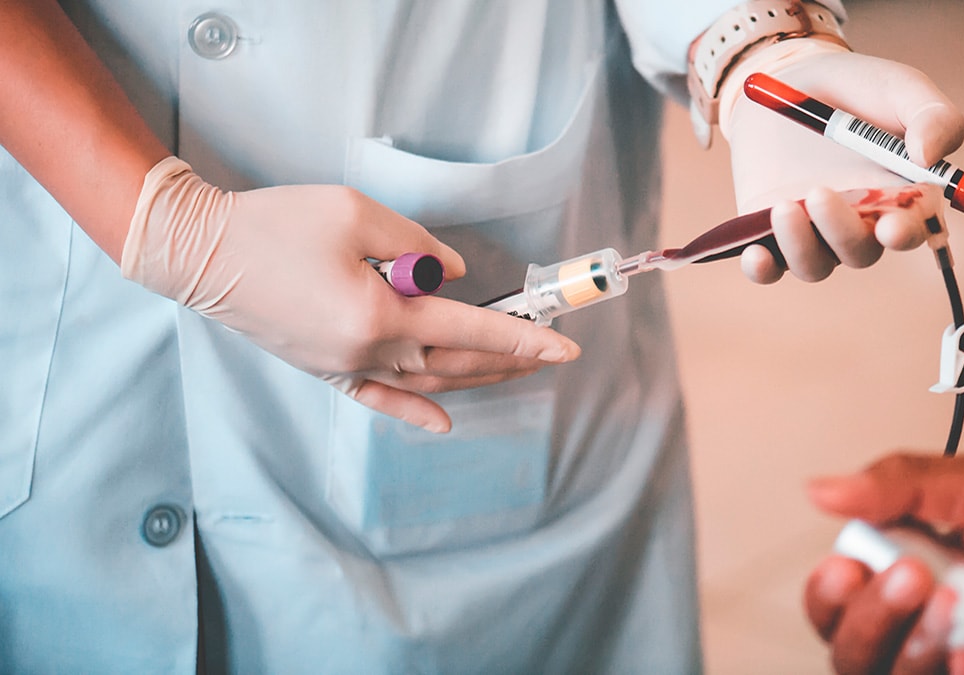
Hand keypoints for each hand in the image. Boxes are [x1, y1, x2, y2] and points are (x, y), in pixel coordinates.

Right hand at [122, 157, 580, 431]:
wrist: (199, 252)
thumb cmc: (276, 223)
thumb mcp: (356, 214)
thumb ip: (418, 246)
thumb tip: (458, 276)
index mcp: (380, 315)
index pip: (470, 329)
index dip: (522, 338)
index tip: (564, 347)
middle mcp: (367, 353)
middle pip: (455, 361)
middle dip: (508, 357)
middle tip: (548, 351)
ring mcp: (343, 368)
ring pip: (426, 382)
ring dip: (474, 378)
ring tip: (515, 371)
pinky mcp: (323, 370)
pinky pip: (377, 400)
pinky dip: (413, 411)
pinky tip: (441, 421)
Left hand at [719, 39, 963, 282]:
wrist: (789, 76)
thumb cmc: (857, 87)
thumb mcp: (901, 89)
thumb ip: (934, 117)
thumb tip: (930, 157)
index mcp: (901, 197)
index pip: (910, 231)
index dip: (903, 235)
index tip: (892, 227)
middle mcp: (859, 223)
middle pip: (858, 251)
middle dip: (842, 232)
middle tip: (821, 194)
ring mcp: (814, 231)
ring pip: (814, 263)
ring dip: (799, 246)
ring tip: (783, 207)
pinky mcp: (771, 231)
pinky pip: (769, 266)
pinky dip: (762, 269)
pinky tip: (755, 253)